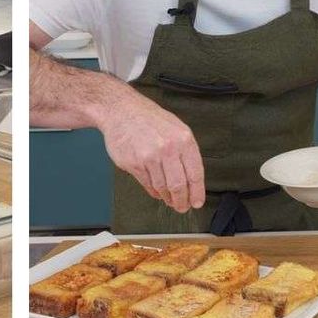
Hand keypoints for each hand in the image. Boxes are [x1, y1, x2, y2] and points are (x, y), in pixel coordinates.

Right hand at [97, 93, 205, 213]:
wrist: (120, 110)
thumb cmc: (150, 119)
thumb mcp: (176, 128)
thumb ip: (185, 151)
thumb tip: (191, 179)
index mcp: (183, 140)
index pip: (194, 173)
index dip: (197, 192)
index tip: (196, 202)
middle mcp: (167, 149)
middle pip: (179, 185)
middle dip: (181, 200)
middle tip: (181, 207)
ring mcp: (149, 157)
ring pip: (162, 187)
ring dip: (167, 197)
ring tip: (169, 200)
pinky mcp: (133, 163)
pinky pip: (147, 184)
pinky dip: (153, 190)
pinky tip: (156, 191)